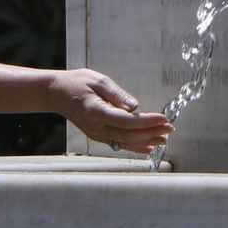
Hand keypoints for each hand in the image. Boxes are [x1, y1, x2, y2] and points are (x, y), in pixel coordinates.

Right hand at [47, 68, 170, 153]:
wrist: (57, 94)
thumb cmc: (77, 83)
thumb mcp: (98, 80)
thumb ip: (117, 94)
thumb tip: (135, 106)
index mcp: (96, 112)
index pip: (127, 121)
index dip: (147, 121)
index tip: (163, 118)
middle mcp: (96, 127)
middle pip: (129, 134)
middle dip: (152, 132)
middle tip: (170, 128)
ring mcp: (96, 134)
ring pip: (125, 142)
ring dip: (147, 141)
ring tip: (165, 139)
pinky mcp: (97, 135)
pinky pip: (119, 143)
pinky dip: (135, 147)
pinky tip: (149, 148)